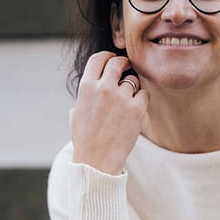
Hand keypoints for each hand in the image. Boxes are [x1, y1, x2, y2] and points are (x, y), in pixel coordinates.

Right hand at [70, 52, 148, 174]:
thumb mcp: (76, 113)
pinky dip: (141, 100)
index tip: (112, 61)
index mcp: (86, 87)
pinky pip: (144, 94)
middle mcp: (104, 88)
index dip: (107, 57)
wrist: (96, 161)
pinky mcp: (137, 109)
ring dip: (131, 87)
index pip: (99, 58)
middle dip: (123, 64)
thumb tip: (94, 83)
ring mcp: (121, 98)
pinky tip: (134, 110)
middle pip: (118, 62)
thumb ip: (86, 94)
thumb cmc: (85, 140)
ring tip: (126, 102)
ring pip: (132, 80)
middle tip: (126, 70)